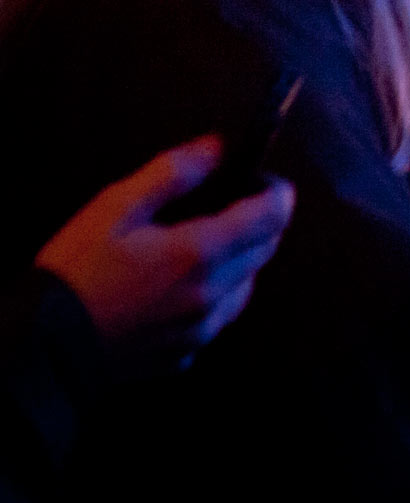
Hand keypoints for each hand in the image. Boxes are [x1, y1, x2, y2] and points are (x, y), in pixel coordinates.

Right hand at [35, 137, 294, 366]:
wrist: (40, 345)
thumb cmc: (74, 271)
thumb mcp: (114, 208)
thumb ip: (172, 172)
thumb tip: (216, 147)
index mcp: (199, 253)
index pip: (272, 217)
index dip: (277, 192)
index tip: (264, 180)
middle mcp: (211, 295)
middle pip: (265, 250)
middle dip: (260, 223)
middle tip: (233, 206)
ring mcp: (199, 330)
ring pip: (246, 287)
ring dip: (241, 262)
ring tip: (206, 245)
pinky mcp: (184, 354)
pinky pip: (217, 319)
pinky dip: (214, 297)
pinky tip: (182, 286)